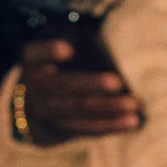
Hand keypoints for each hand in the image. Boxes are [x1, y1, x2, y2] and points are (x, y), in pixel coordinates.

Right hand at [9, 32, 141, 148]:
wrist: (34, 103)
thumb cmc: (56, 65)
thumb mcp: (54, 52)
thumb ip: (74, 43)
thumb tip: (109, 39)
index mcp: (32, 61)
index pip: (36, 54)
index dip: (50, 52)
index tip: (68, 49)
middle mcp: (35, 87)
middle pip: (63, 85)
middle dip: (91, 84)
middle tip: (117, 82)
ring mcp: (47, 110)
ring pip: (79, 109)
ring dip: (108, 108)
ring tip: (134, 103)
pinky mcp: (62, 128)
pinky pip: (87, 128)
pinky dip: (111, 125)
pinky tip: (132, 121)